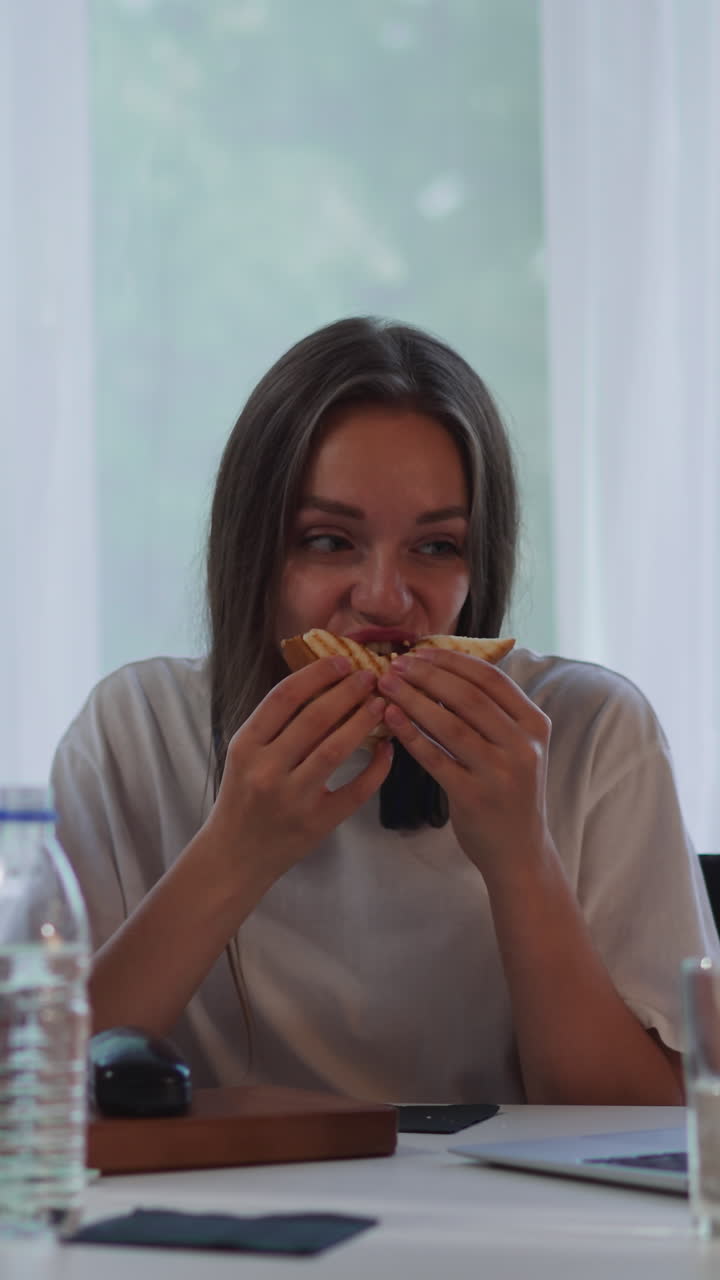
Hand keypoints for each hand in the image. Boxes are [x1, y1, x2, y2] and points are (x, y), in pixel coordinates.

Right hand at [206, 657, 392, 886]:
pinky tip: (387, 749)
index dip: (317, 674)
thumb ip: (274, 725)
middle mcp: (267, 770)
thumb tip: (320, 682)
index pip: (284, 697)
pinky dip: (377, 768)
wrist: (234, 857)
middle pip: (316, 718)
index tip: (341, 661)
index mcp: (245, 746)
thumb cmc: (242, 797)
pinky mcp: (317, 823)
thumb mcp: (244, 756)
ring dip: (364, 721)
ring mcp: (293, 798)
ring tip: (380, 704)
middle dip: (348, 691)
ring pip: (337, 749)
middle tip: (370, 676)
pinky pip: (356, 790)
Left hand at [377, 649, 550, 882]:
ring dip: (412, 699)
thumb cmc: (509, 790)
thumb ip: (492, 712)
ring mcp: (500, 773)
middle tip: (395, 664)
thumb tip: (441, 668)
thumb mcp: (516, 746)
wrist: (520, 851)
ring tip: (385, 685)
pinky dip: (410, 734)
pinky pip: (434, 757)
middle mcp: (522, 746)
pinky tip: (390, 717)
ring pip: (449, 724)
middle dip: (426, 675)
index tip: (420, 651)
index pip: (491, 679)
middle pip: (467, 697)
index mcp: (535, 724)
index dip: (452, 660)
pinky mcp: (474, 797)